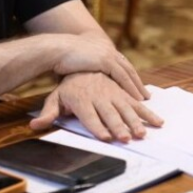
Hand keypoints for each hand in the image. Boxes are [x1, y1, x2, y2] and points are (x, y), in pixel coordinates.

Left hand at [28, 72, 163, 142]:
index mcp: (82, 99)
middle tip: (126, 138)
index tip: (105, 138)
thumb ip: (48, 112)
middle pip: (110, 113)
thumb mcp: (55, 97)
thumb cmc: (67, 84)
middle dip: (119, 126)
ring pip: (127, 106)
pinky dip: (147, 111)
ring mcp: (113, 90)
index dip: (97, 127)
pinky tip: (157, 121)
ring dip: (136, 121)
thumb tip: (35, 126)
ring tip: (143, 133)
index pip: (90, 116)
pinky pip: (136, 100)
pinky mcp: (122, 88)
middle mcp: (99, 94)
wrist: (79, 54)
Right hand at [47, 36, 148, 101]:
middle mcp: (107, 49)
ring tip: (144, 99)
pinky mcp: (106, 60)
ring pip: (128, 73)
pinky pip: (123, 76)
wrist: (55, 49)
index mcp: (101, 48)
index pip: (118, 63)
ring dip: (137, 87)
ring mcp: (108, 54)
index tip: (134, 86)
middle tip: (145, 94)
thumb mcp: (75, 63)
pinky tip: (137, 97)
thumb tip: (83, 82)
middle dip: (136, 82)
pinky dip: (131, 87)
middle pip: (127, 67)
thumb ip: (83, 70)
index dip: (127, 76)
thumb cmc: (58, 58)